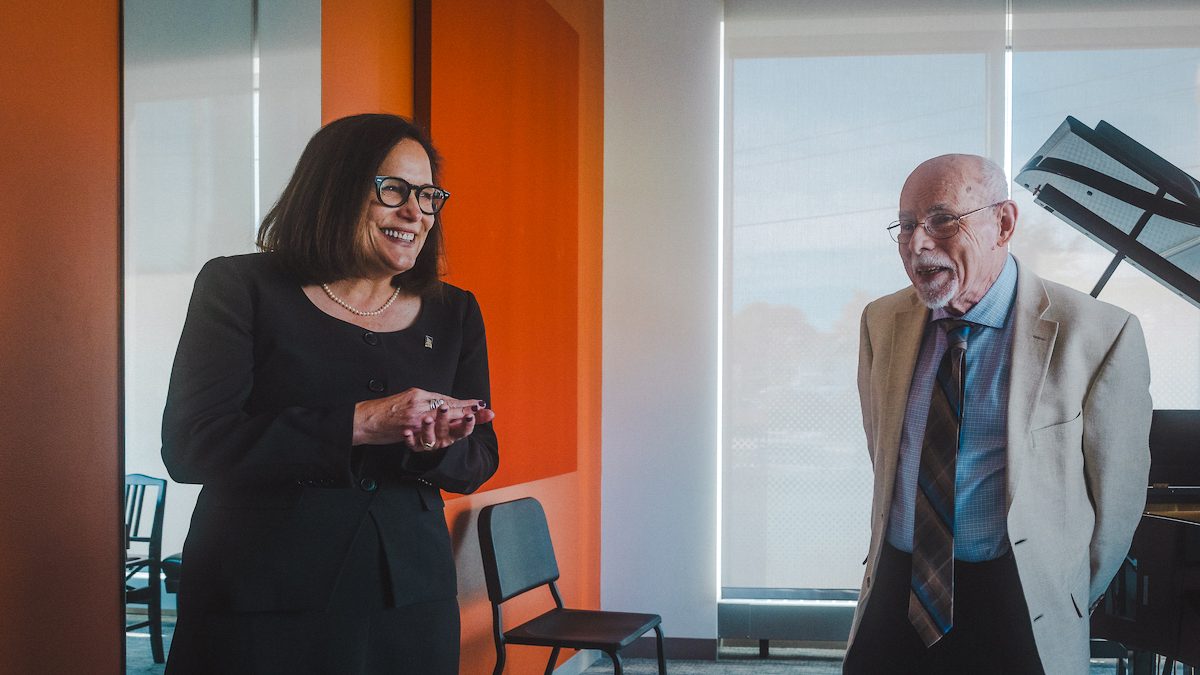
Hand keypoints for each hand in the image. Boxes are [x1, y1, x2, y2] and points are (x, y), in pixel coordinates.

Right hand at [352, 387, 492, 447]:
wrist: (364, 419)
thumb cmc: (385, 411)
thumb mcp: (407, 399)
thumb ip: (426, 402)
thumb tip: (444, 406)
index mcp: (420, 395)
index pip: (447, 399)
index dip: (465, 403)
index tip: (480, 404)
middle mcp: (419, 403)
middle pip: (450, 407)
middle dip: (469, 410)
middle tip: (486, 412)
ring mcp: (415, 416)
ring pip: (442, 418)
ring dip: (460, 419)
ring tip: (474, 419)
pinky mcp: (408, 428)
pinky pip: (428, 431)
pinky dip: (440, 431)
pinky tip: (451, 431)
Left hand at [401, 401, 495, 452]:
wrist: (417, 431)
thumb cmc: (442, 427)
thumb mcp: (458, 421)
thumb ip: (473, 415)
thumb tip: (491, 412)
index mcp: (453, 432)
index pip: (463, 429)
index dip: (467, 423)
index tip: (469, 415)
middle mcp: (442, 438)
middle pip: (445, 430)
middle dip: (445, 419)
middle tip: (444, 407)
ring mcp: (429, 442)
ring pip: (429, 438)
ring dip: (428, 429)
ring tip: (426, 419)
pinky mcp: (415, 445)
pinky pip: (412, 444)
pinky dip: (409, 439)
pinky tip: (407, 432)